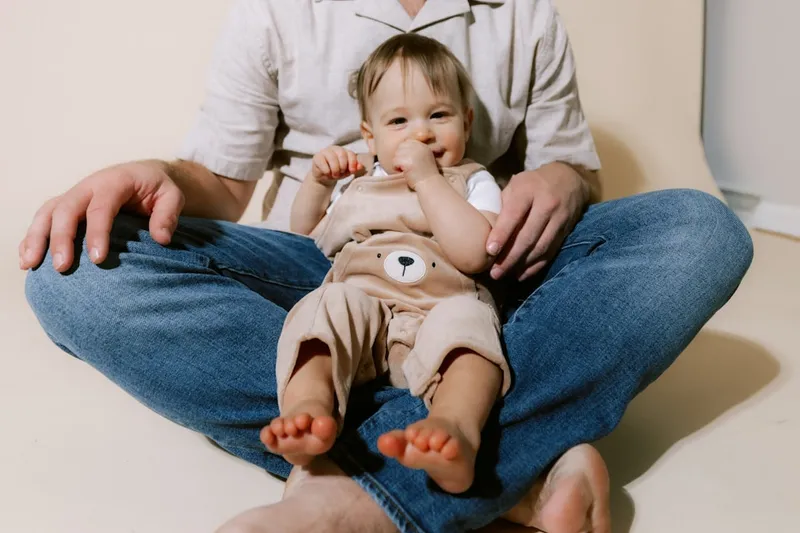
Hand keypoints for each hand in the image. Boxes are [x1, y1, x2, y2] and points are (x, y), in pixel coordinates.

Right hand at [19, 160, 184, 271]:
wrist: (145, 174)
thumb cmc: (158, 188)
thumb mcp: (172, 195)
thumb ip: (168, 214)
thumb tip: (161, 239)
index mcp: (114, 182)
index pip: (100, 208)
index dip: (96, 233)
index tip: (97, 259)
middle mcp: (89, 187)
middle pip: (66, 209)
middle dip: (61, 238)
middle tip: (62, 268)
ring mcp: (75, 195)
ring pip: (48, 212)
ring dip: (36, 238)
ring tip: (30, 265)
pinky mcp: (67, 205)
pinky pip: (44, 218)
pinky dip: (32, 237)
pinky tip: (27, 259)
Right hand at [312, 146, 362, 183]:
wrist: (325, 177)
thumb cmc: (337, 172)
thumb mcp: (347, 171)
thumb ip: (354, 168)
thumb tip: (360, 166)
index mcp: (344, 151)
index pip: (351, 153)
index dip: (353, 162)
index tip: (352, 171)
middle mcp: (335, 149)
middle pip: (342, 154)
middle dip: (343, 166)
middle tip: (341, 173)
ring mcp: (325, 151)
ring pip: (332, 158)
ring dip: (335, 169)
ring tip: (334, 175)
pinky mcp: (317, 156)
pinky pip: (322, 162)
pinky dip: (326, 170)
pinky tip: (327, 173)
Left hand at [392, 140, 438, 188]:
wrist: (429, 184)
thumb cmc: (426, 173)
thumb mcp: (425, 156)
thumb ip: (416, 150)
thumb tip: (401, 147)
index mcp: (422, 145)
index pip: (406, 142)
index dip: (405, 152)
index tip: (409, 161)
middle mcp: (418, 147)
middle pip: (400, 147)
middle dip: (401, 156)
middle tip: (407, 166)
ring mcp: (413, 154)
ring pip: (397, 154)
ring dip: (398, 163)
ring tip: (406, 169)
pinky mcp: (407, 161)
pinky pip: (395, 161)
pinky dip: (396, 168)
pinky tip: (404, 172)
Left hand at [486, 163, 589, 280]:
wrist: (569, 178)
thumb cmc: (533, 183)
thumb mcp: (516, 185)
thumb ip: (503, 204)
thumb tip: (487, 231)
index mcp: (528, 190)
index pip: (514, 215)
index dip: (502, 234)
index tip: (490, 251)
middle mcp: (546, 204)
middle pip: (528, 236)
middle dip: (510, 257)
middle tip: (495, 272)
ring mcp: (559, 218)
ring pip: (540, 247)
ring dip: (522, 264)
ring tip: (505, 274)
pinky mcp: (566, 230)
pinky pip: (551, 252)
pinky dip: (536, 265)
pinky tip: (522, 274)